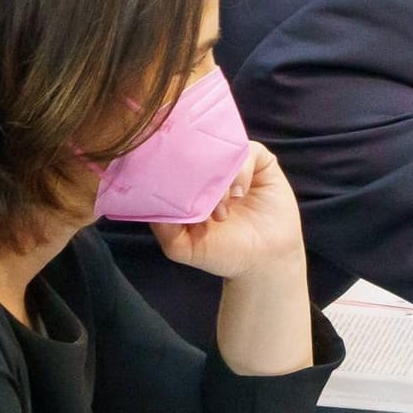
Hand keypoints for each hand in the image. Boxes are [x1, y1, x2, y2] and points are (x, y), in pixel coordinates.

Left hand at [150, 141, 302, 279]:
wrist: (266, 261)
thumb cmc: (224, 253)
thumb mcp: (184, 246)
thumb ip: (164, 227)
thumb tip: (146, 202)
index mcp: (190, 186)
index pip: (174, 163)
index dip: (170, 171)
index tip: (173, 190)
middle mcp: (211, 171)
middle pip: (197, 152)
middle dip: (197, 175)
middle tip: (204, 205)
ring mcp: (235, 165)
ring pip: (222, 151)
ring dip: (221, 177)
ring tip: (225, 206)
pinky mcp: (260, 162)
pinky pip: (248, 151)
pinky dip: (242, 170)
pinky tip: (240, 193)